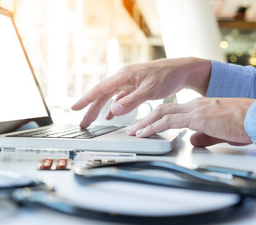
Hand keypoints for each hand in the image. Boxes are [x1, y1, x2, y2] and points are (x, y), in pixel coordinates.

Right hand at [71, 57, 210, 127]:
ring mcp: (129, 82)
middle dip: (91, 109)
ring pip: (110, 97)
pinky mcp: (135, 86)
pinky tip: (111, 116)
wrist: (181, 70)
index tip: (75, 109)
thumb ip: (131, 101)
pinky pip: (119, 98)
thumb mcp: (150, 90)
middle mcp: (123, 78)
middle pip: (102, 95)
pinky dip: (114, 107)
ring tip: (92, 121)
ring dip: (100, 109)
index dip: (86, 100)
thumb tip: (113, 110)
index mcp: (124, 77)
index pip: (100, 90)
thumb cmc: (167, 77)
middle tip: (83, 123)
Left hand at [127, 97, 255, 146]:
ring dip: (146, 124)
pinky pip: (170, 121)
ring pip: (162, 114)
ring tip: (134, 132)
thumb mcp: (219, 131)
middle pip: (163, 109)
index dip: (157, 117)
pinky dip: (154, 127)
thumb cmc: (244, 124)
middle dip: (146, 119)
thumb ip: (204, 135)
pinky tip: (146, 133)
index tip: (146, 124)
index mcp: (200, 107)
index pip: (172, 110)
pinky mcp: (197, 117)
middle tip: (134, 128)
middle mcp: (194, 105)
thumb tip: (192, 140)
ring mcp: (195, 110)